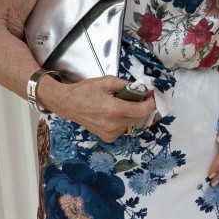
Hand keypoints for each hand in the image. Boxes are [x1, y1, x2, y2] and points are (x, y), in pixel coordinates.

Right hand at [40, 75, 155, 144]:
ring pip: (131, 123)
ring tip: (120, 105)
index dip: (150, 103)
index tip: (151, 97)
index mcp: (114, 109)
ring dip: (131, 114)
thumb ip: (126, 85)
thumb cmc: (86, 90)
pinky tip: (113, 114)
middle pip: (138, 117)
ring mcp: (110, 133)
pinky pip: (123, 129)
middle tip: (135, 97)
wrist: (68, 104)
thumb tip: (142, 89)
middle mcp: (113, 124)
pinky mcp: (107, 137)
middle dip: (141, 107)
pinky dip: (123, 121)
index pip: (142, 110)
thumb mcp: (107, 81)